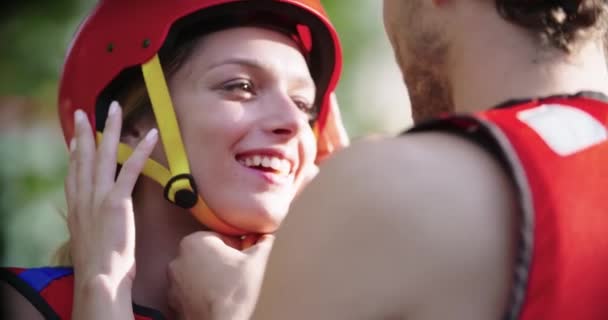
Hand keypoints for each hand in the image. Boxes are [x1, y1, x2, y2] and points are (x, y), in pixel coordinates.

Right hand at [65, 101, 156, 317]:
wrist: (99, 275)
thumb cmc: (100, 263)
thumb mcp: (90, 238)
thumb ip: (92, 222)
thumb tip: (98, 216)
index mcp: (76, 205)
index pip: (74, 171)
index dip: (75, 151)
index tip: (76, 136)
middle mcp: (84, 196)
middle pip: (84, 156)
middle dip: (86, 131)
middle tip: (86, 111)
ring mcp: (99, 197)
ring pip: (105, 155)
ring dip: (111, 129)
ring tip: (115, 109)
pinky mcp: (117, 202)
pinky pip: (131, 169)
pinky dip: (140, 150)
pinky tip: (149, 134)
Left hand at [167, 232, 274, 319]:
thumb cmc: (233, 294)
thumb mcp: (256, 261)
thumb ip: (262, 243)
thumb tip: (266, 237)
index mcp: (195, 241)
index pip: (222, 237)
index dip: (237, 249)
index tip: (242, 260)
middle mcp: (179, 258)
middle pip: (208, 253)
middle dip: (222, 261)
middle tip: (236, 275)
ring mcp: (172, 280)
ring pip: (198, 271)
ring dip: (211, 276)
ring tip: (225, 288)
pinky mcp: (172, 299)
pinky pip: (190, 289)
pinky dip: (200, 292)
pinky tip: (215, 298)